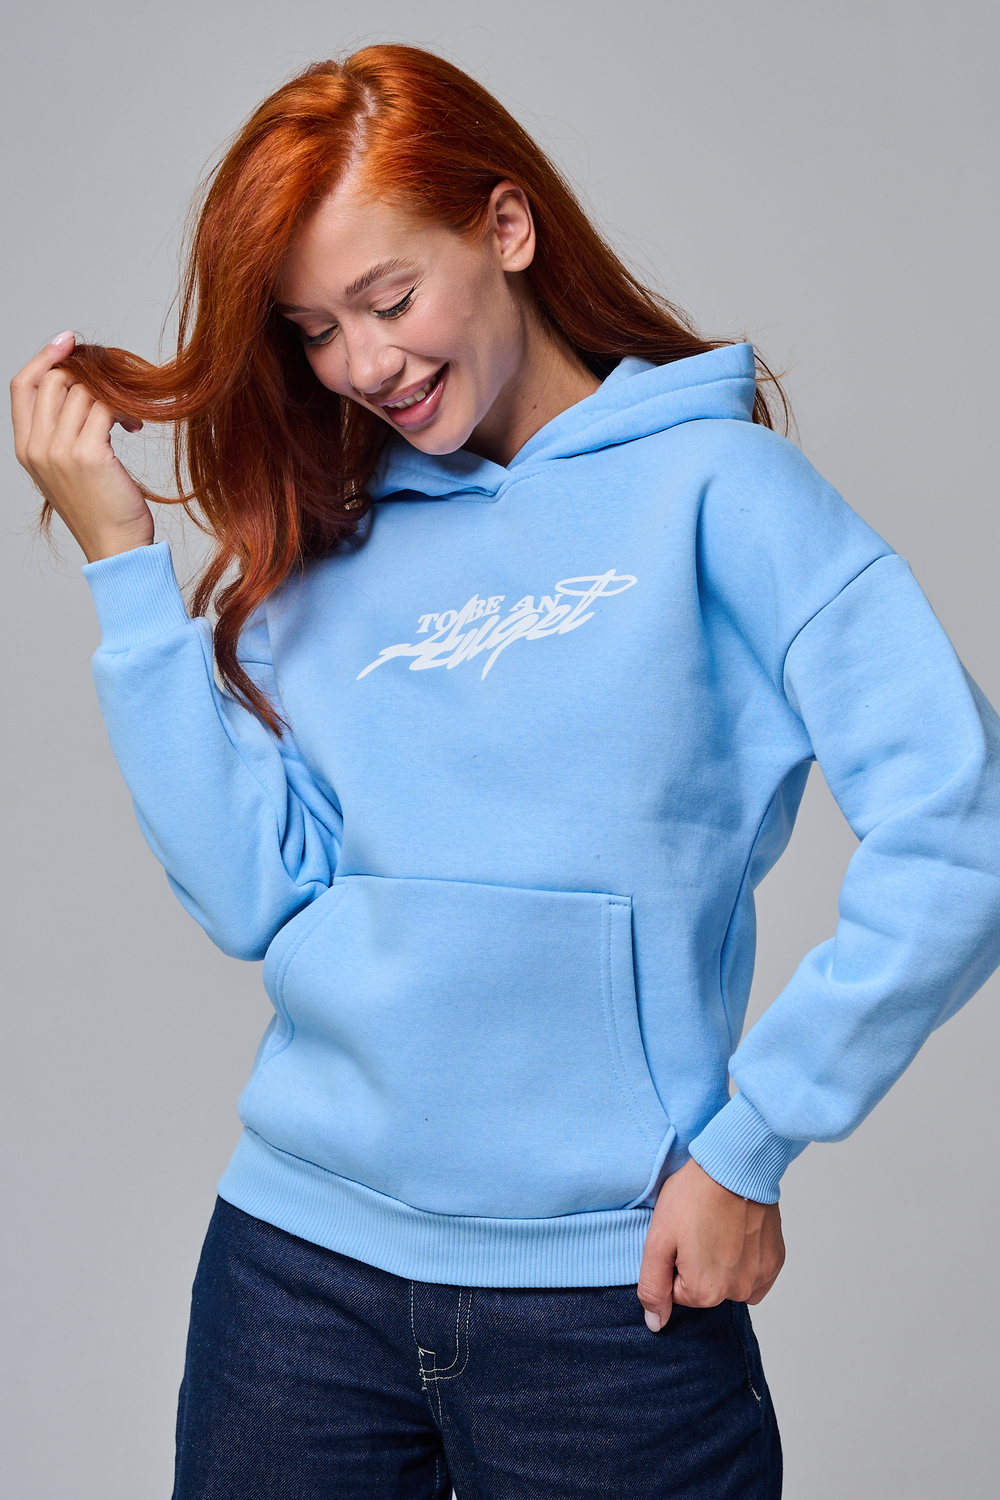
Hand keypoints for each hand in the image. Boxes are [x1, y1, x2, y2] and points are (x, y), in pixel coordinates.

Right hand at [11, 331, 153, 561]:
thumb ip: (62, 432)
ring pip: (82, 391)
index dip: (43, 355)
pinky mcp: (88, 453)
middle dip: (88, 372)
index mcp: (25, 448)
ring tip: (130, 417)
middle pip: (54, 379)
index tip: (70, 340)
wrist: (115, 547)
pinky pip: (104, 407)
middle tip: (116, 383)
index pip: (21, 385)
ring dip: (112, 394)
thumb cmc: (100, 510)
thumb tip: (81, 388)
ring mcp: (59, 450)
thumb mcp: (68, 469)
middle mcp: (36, 447)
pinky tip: (134, 425)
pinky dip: (123, 409)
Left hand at [637, 1157, 784, 1330]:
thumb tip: (655, 1324)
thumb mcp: (658, 1239)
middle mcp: (737, 1292)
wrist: (735, 1165)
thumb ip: (653, 1287)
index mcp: (705, 1292)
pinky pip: (753, 1273)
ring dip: (722, 1261)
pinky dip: (745, 1259)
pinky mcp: (775, 1261)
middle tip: (697, 1227)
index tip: (680, 1235)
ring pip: (729, 1281)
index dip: (674, 1261)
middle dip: (697, 1263)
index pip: (677, 1291)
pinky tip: (738, 1232)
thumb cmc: (694, 1196)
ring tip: (718, 1226)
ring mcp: (760, 1277)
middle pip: (705, 1288)